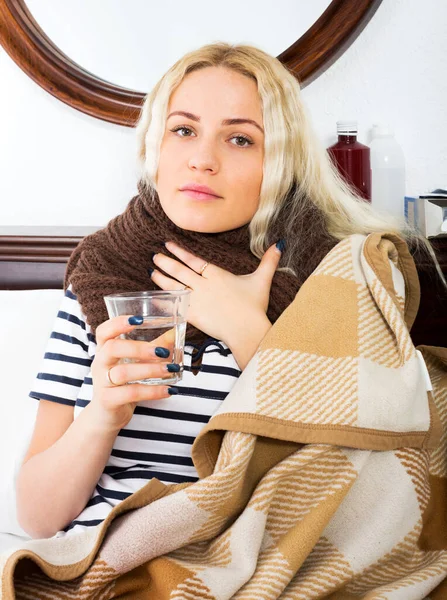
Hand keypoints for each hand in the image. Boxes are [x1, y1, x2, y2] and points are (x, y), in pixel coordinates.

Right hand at [89, 317, 176, 432]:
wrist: (106, 415)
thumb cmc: (123, 384)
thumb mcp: (136, 363)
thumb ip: (153, 347)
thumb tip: (175, 332)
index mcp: (104, 350)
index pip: (104, 331)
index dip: (118, 323)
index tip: (139, 319)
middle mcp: (99, 364)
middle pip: (112, 348)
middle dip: (139, 348)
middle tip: (163, 352)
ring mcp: (102, 383)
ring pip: (122, 372)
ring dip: (150, 370)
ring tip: (171, 369)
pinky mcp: (108, 400)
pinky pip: (130, 393)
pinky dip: (152, 391)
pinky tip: (169, 390)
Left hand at [150, 240, 282, 347]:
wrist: (247, 330)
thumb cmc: (254, 307)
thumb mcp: (262, 280)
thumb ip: (268, 262)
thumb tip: (279, 244)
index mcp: (217, 275)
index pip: (194, 261)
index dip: (180, 252)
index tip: (168, 245)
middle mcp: (204, 286)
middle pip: (180, 271)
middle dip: (166, 262)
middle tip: (155, 256)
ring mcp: (197, 301)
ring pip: (174, 286)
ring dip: (162, 278)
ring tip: (152, 271)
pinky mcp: (193, 316)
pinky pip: (175, 306)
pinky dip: (164, 301)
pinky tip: (155, 297)